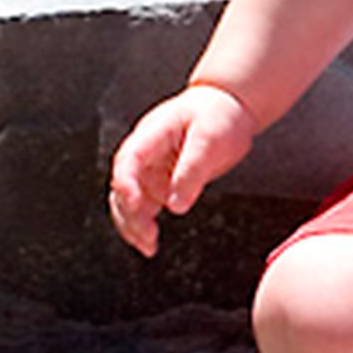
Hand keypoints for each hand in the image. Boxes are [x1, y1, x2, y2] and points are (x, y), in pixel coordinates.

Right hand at [108, 83, 256, 256]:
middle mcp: (145, 151)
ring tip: (148, 245)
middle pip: (123, 185)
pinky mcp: (160, 181)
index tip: (135, 206)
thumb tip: (176, 205)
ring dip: (133, 223)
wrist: (229, 106)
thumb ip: (193, 171)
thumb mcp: (210, 139)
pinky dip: (143, 223)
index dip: (126, 184)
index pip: (128, 159)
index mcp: (153, 133)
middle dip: (129, 213)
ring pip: (128, 200)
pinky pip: (143, 205)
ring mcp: (150, 167)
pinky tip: (150, 241)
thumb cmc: (218, 114)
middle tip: (147, 236)